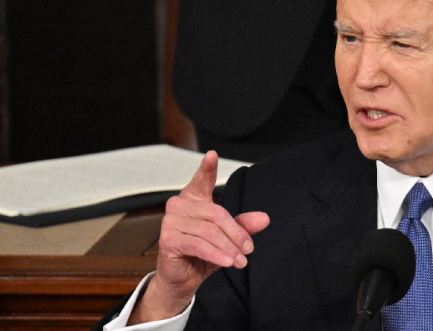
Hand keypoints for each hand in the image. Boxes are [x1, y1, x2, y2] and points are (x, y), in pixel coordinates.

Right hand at [128, 151, 269, 323]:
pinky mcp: (168, 239)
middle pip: (217, 214)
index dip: (207, 168)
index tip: (213, 155)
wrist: (183, 278)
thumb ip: (243, 225)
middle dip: (237, 234)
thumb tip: (264, 219)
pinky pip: (199, 245)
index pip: (202, 180)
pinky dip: (216, 254)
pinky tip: (227, 262)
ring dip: (229, 248)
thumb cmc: (202, 254)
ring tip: (240, 261)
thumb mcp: (227, 238)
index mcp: (194, 199)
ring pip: (209, 232)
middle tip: (248, 249)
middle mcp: (179, 206)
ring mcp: (171, 222)